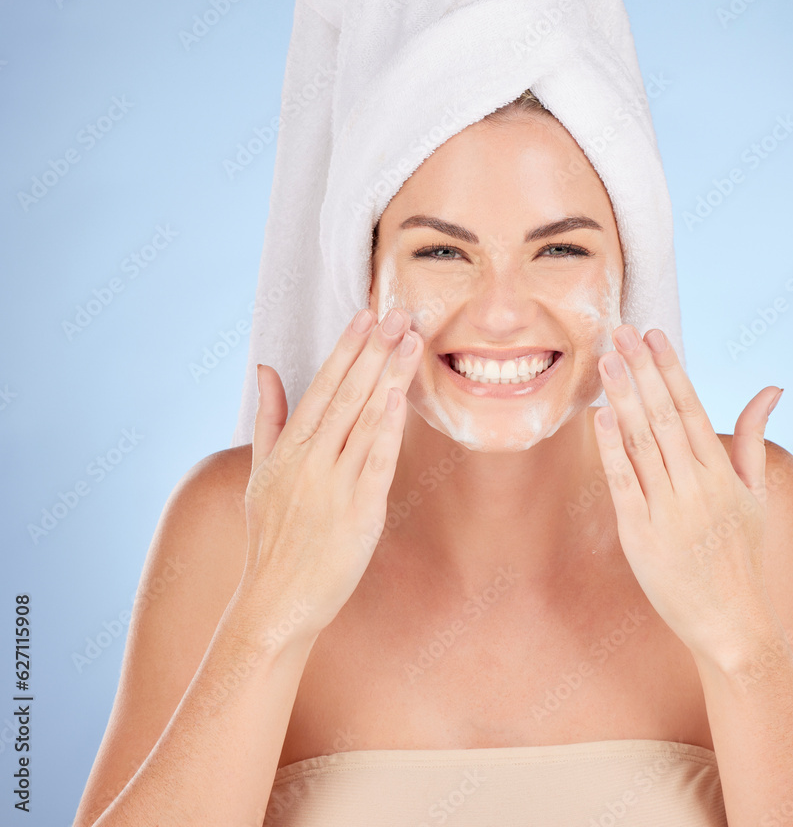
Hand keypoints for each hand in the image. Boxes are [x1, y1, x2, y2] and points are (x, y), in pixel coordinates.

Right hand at [238, 307, 423, 646]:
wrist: (276, 602)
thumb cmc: (270, 537)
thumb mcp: (259, 472)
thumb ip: (269, 417)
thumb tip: (265, 367)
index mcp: (289, 448)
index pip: (322, 386)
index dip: (346, 348)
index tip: (366, 315)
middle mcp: (311, 460)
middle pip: (348, 394)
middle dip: (375, 350)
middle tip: (400, 312)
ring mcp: (335, 485)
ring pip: (365, 420)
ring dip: (390, 377)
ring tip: (411, 340)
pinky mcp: (360, 512)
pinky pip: (376, 463)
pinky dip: (387, 430)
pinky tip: (400, 398)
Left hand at [593, 323, 782, 664]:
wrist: (733, 625)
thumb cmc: (743, 555)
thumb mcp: (757, 495)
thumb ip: (755, 438)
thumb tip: (772, 387)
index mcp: (723, 474)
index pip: (693, 408)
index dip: (670, 368)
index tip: (653, 334)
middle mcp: (696, 487)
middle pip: (664, 416)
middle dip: (641, 370)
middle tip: (620, 330)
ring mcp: (668, 510)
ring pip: (642, 443)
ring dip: (623, 398)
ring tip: (607, 359)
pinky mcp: (640, 536)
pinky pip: (624, 484)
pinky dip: (612, 449)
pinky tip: (601, 416)